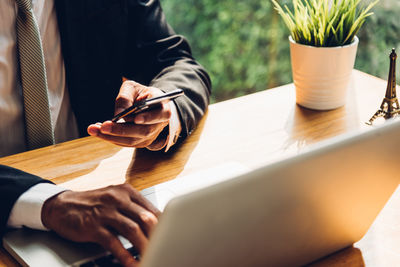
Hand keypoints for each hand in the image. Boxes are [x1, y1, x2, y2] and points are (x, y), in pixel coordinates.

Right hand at [41, 184, 159, 266]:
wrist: (60, 205)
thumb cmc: (92, 204)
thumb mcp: (115, 199)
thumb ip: (134, 208)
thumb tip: (156, 224)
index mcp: (126, 191)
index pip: (151, 208)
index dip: (164, 225)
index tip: (172, 236)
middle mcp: (117, 199)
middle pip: (145, 218)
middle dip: (158, 236)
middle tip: (166, 248)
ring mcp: (105, 212)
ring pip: (132, 230)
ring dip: (144, 246)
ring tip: (152, 257)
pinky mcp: (93, 226)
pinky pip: (113, 242)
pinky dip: (124, 254)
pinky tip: (131, 263)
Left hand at [87, 81, 171, 148]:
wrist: (147, 104)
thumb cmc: (140, 94)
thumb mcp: (133, 88)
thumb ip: (125, 97)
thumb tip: (118, 113)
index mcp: (163, 108)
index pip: (160, 114)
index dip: (149, 117)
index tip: (136, 119)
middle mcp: (159, 125)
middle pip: (143, 131)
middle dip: (122, 129)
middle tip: (104, 126)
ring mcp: (151, 136)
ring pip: (133, 140)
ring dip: (112, 136)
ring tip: (94, 129)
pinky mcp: (141, 142)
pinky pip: (126, 143)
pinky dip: (111, 138)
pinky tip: (98, 132)